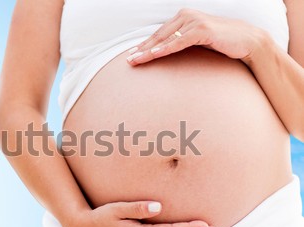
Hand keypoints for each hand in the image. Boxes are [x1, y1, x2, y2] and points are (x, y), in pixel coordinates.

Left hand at [126, 8, 267, 65]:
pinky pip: (179, 41)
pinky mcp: (202, 30)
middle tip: (128, 60)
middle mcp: (186, 16)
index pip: (159, 34)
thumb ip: (182, 42)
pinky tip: (154, 55)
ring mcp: (194, 22)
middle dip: (142, 49)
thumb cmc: (222, 42)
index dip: (144, 45)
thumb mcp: (197, 41)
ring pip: (166, 39)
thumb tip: (167, 52)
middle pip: (158, 36)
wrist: (248, 41)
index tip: (132, 56)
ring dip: (149, 51)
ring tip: (135, 60)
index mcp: (183, 18)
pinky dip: (166, 48)